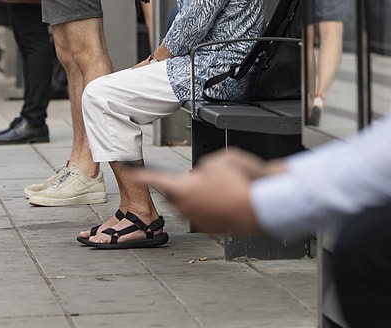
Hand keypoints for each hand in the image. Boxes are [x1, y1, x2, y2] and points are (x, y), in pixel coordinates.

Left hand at [132, 151, 264, 233]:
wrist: (258, 206)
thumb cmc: (239, 182)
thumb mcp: (220, 160)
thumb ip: (204, 165)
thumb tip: (202, 173)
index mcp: (182, 188)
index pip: (155, 178)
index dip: (142, 174)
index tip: (132, 173)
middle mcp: (185, 206)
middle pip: (172, 194)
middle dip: (177, 185)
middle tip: (193, 178)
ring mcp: (196, 220)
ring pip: (186, 206)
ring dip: (193, 198)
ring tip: (214, 189)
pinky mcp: (209, 229)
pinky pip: (201, 216)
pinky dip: (207, 208)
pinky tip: (222, 201)